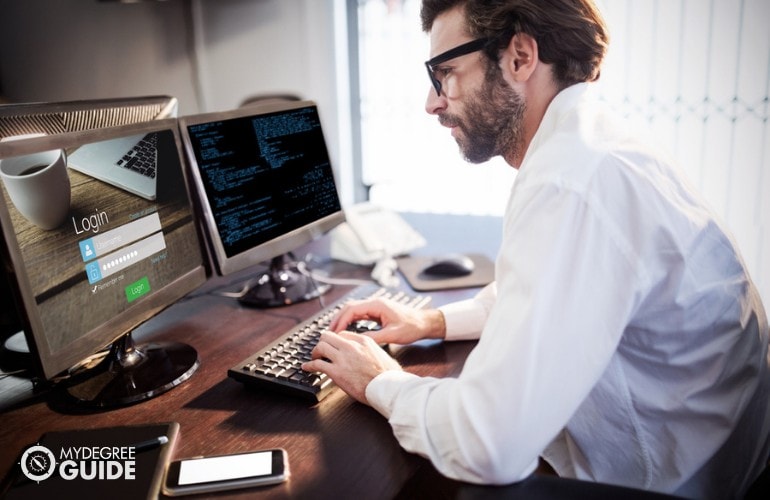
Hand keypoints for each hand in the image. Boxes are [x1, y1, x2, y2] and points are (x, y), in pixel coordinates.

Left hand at [301, 330, 401, 403]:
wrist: (387, 387)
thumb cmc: (389, 375)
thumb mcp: (382, 354)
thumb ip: (371, 350)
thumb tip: (369, 353)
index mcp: (363, 341)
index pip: (342, 334)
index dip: (335, 340)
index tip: (332, 346)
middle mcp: (351, 346)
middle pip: (328, 336)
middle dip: (322, 342)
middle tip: (321, 350)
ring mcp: (342, 358)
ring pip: (321, 346)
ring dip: (315, 352)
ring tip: (314, 358)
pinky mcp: (336, 372)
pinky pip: (317, 364)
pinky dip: (309, 365)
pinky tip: (307, 368)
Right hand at [329, 298, 445, 345]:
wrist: (424, 323)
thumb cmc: (412, 327)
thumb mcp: (393, 335)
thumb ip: (374, 337)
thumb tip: (358, 341)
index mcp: (377, 305)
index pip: (353, 309)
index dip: (341, 320)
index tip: (334, 331)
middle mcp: (375, 303)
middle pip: (350, 308)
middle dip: (338, 319)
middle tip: (329, 332)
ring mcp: (376, 307)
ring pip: (354, 310)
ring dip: (343, 320)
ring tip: (335, 332)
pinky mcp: (378, 312)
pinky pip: (360, 314)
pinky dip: (351, 321)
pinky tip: (347, 330)